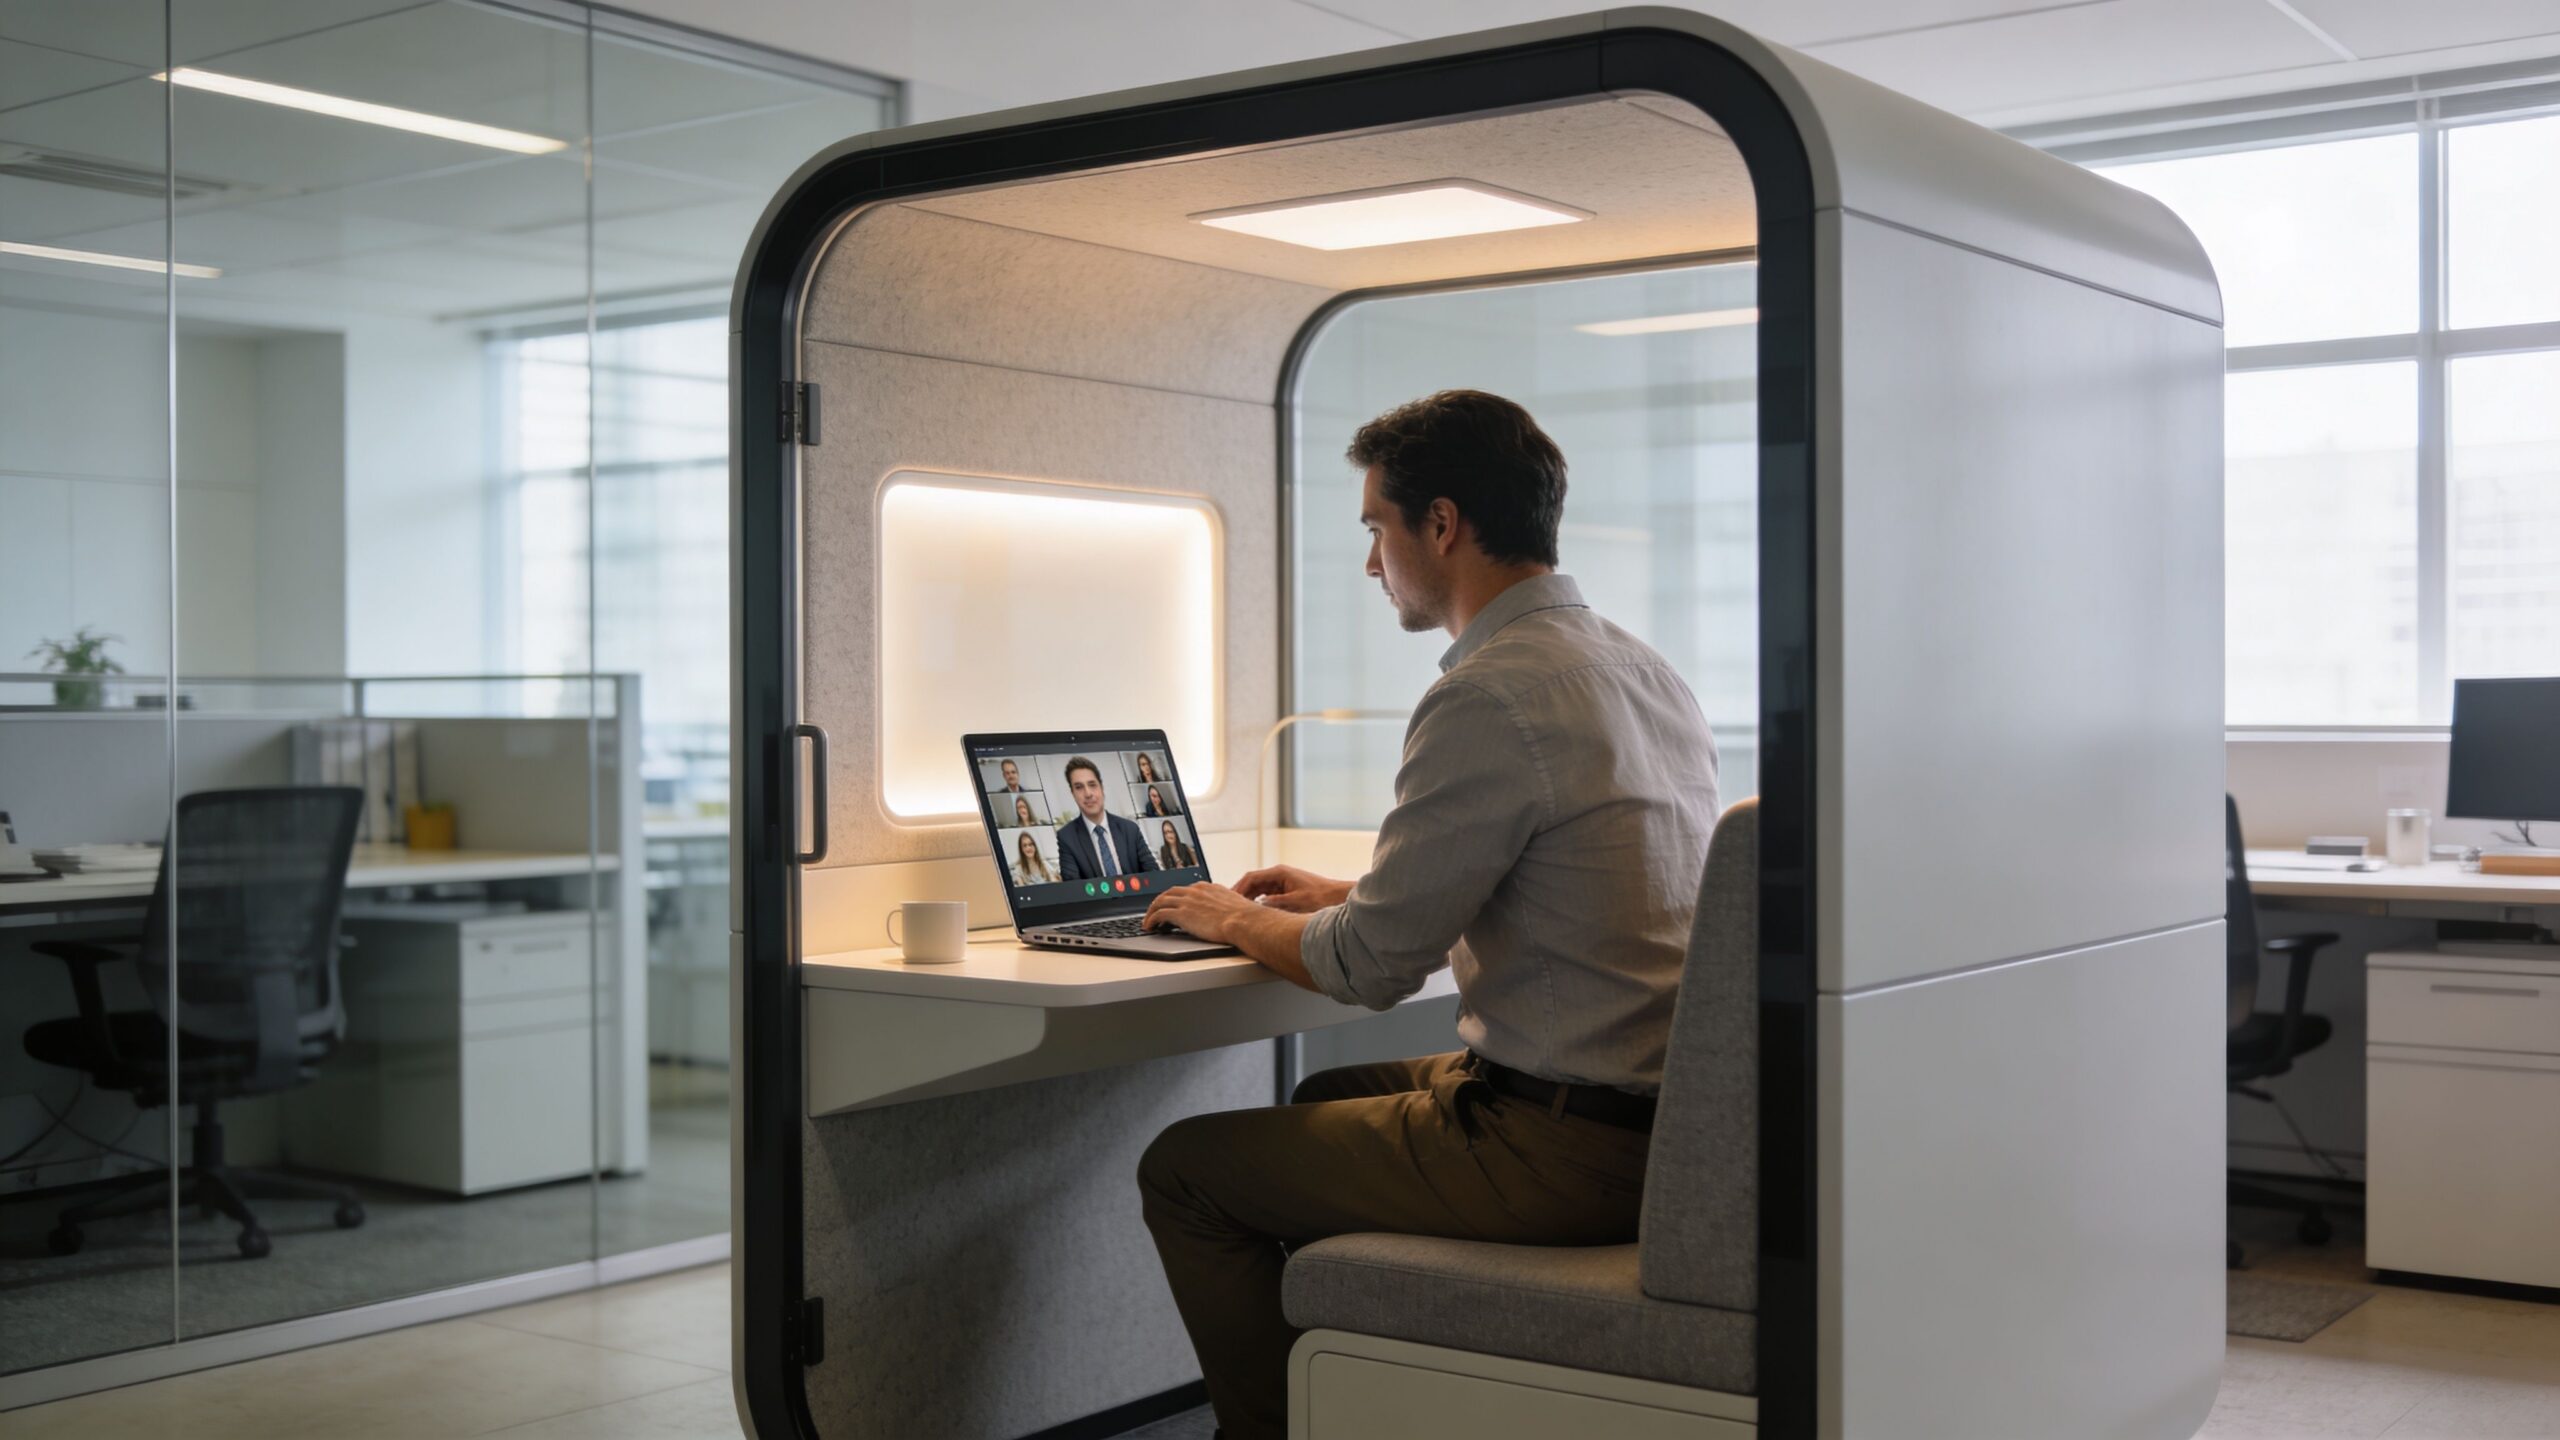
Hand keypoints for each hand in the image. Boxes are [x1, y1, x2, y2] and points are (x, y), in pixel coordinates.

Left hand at [1142, 882, 1262, 942]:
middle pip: (1170, 892)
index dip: (1176, 897)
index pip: (1185, 889)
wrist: (1244, 921)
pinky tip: (1149, 926)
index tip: (1173, 904)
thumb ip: (1225, 905)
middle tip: (1155, 911)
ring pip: (1160, 901)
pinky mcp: (1181, 913)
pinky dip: (1151, 919)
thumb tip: (1228, 913)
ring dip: (1151, 911)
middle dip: (1160, 901)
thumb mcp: (1234, 904)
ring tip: (1148, 921)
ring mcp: (1187, 901)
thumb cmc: (1244, 917)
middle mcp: (1195, 891)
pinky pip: (1159, 914)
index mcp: (1207, 888)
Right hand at [1232, 865, 1351, 913]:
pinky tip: (1256, 914)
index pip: (1250, 878)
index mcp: (1279, 873)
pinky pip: (1268, 895)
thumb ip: (1275, 904)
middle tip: (1230, 908)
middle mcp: (1280, 875)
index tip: (1228, 899)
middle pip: (1252, 883)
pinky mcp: (1288, 890)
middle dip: (1241, 895)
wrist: (1338, 897)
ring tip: (1239, 912)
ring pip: (1259, 890)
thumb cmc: (1321, 897)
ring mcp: (1283, 882)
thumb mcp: (1295, 902)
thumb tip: (1257, 907)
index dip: (1237, 889)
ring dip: (1249, 900)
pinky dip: (1259, 903)